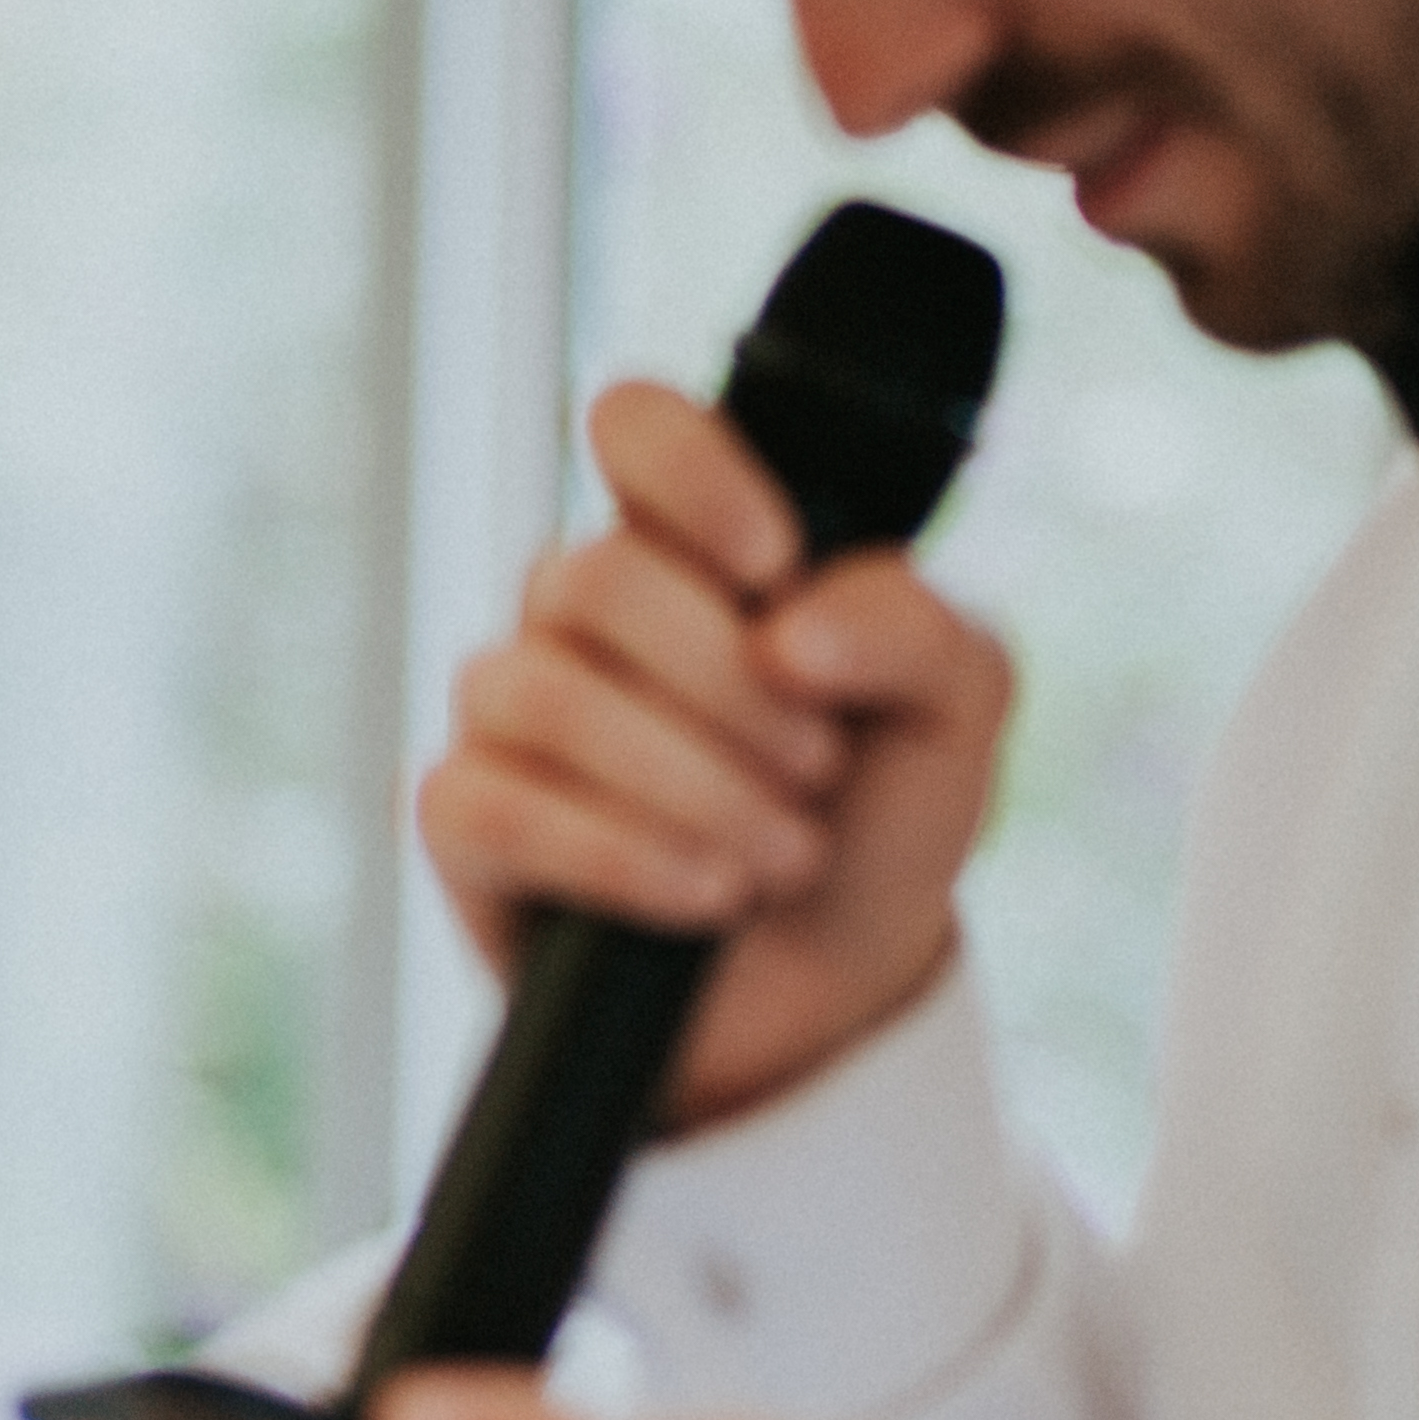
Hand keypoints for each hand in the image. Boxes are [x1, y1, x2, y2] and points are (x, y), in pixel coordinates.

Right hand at [420, 380, 1013, 1134]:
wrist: (829, 994)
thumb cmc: (876, 820)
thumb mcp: (955, 709)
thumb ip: (912, 625)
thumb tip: (790, 627)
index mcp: (690, 545)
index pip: (633, 425)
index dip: (692, 474)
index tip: (776, 565)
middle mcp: (580, 611)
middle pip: (602, 578)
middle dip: (730, 687)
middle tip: (817, 769)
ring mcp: (509, 712)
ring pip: (551, 696)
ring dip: (692, 785)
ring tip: (781, 856)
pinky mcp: (463, 823)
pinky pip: (499, 808)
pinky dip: (620, 857)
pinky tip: (705, 897)